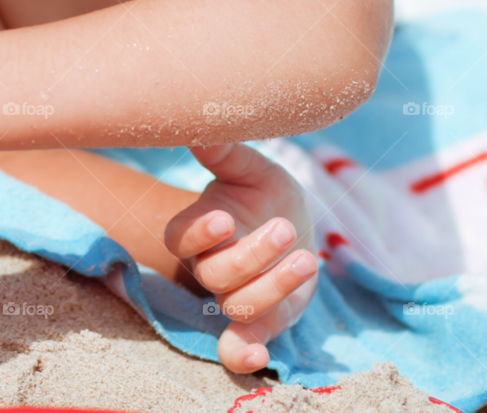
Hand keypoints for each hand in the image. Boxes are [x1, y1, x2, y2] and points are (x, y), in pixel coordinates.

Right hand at [164, 142, 317, 373]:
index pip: (181, 238)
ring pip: (237, 305)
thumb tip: (197, 127)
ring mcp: (233, 296)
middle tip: (282, 228)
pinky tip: (259, 359)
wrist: (288, 222)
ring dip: (270, 288)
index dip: (199, 233)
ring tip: (305, 256)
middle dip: (251, 256)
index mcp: (198, 229)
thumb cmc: (263, 192)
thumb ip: (224, 154)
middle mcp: (209, 267)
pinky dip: (243, 356)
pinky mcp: (259, 321)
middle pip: (215, 274)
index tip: (226, 219)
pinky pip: (238, 346)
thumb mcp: (251, 169)